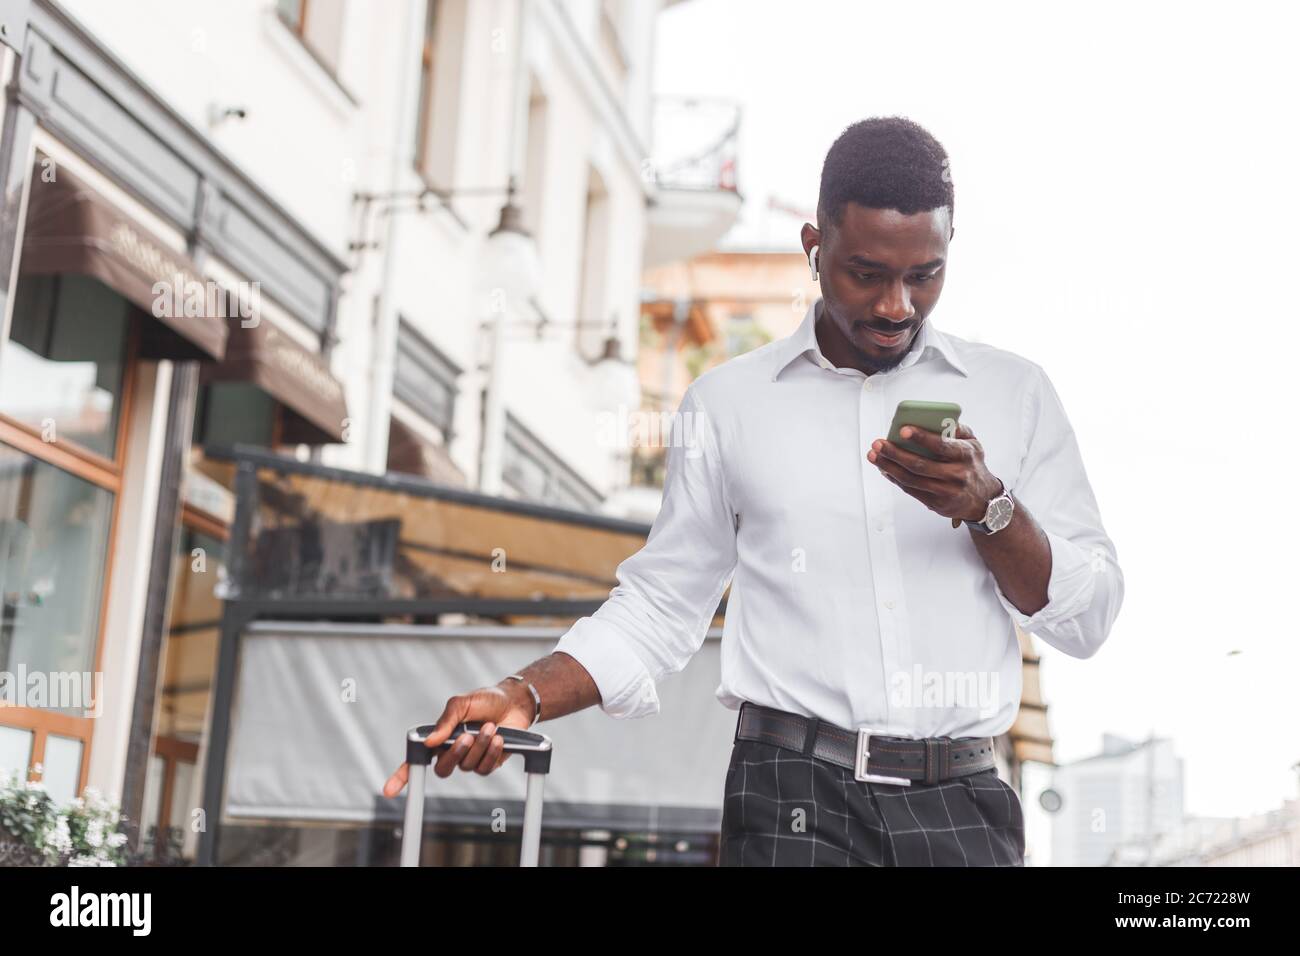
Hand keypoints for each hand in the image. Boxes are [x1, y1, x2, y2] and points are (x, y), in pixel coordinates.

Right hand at [382, 683, 535, 796]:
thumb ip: (446, 720)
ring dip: (479, 746)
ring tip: (491, 727)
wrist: (513, 702)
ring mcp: (471, 759)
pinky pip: (484, 768)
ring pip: (467, 766)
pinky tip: (499, 739)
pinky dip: (491, 753)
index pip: (417, 759)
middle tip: (468, 735)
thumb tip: (430, 741)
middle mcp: (453, 751)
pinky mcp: (489, 763)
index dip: (402, 776)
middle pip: (442, 769)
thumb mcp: (462, 703)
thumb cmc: (485, 700)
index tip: (388, 791)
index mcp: (440, 738)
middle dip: (455, 754)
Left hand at [866, 423, 1001, 522]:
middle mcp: (957, 474)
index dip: (921, 438)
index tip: (902, 430)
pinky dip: (895, 479)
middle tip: (877, 443)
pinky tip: (884, 469)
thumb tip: (939, 418)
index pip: (941, 446)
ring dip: (889, 467)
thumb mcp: (974, 444)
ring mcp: (946, 492)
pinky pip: (911, 491)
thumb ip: (959, 429)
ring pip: (912, 480)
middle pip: (920, 464)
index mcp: (965, 455)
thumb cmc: (972, 465)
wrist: (983, 500)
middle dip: (895, 453)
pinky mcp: (937, 504)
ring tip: (873, 455)